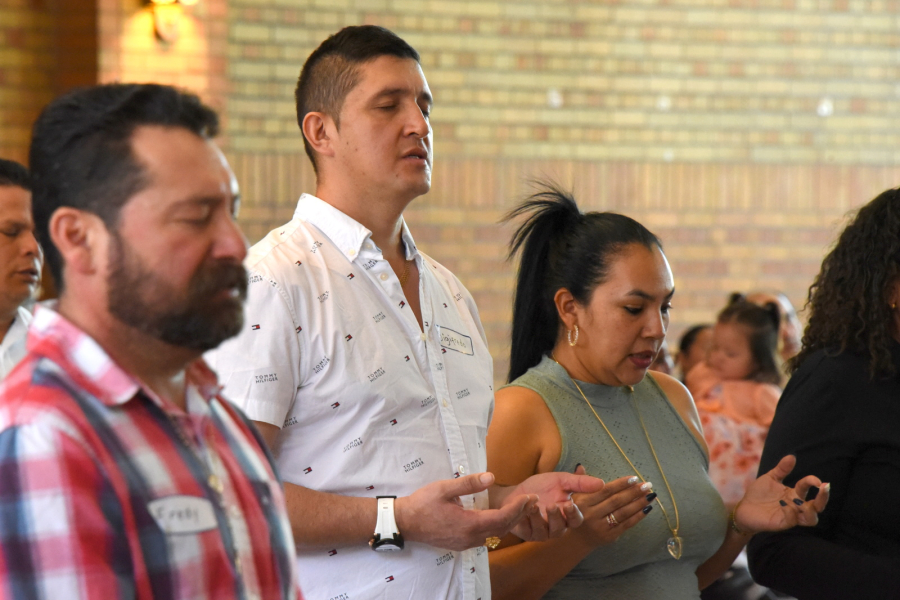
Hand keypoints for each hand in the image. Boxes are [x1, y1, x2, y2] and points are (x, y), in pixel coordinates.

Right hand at [395, 472, 538, 550]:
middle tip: (532, 501)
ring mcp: (466, 543)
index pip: (502, 518)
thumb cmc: (423, 503)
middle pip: (503, 528)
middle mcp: (471, 537)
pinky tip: (500, 518)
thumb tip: (491, 477)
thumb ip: (469, 483)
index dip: (518, 508)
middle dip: (519, 514)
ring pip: (495, 535)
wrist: (405, 523)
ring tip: (521, 508)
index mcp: (469, 524)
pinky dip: (498, 528)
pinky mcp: (461, 543)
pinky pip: (486, 538)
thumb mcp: (445, 489)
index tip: (529, 497)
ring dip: (510, 522)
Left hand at [499, 467, 605, 540]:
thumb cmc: (541, 486)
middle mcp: (557, 526)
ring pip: (546, 533)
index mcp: (567, 514)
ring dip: (540, 519)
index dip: (574, 514)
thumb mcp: (560, 480)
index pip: (576, 520)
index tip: (570, 504)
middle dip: (556, 517)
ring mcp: (542, 532)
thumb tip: (602, 483)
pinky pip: (530, 532)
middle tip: (551, 505)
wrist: (517, 491)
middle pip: (561, 529)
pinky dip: (528, 521)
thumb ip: (579, 482)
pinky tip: (525, 510)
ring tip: (534, 506)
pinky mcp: (528, 534)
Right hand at [568, 471, 653, 548]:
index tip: (634, 478)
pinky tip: (647, 509)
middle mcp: (592, 515)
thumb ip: (579, 482)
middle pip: (616, 501)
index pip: (605, 491)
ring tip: (650, 495)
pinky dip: (637, 516)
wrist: (575, 540)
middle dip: (633, 492)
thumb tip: (581, 466)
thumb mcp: (573, 497)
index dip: (621, 484)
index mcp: (583, 503)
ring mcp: (601, 527)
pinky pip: (626, 524)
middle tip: (647, 484)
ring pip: (623, 513)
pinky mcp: (609, 536)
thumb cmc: (576, 513)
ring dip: (639, 503)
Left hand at [734, 454, 830, 534]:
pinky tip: (783, 504)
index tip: (816, 479)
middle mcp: (796, 506)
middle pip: (818, 506)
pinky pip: (792, 521)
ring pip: (811, 519)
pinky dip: (790, 512)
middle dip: (823, 497)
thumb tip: (792, 456)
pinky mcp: (782, 523)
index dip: (813, 482)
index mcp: (794, 494)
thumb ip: (781, 469)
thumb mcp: (770, 478)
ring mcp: (790, 516)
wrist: (743, 508)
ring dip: (810, 510)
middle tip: (825, 487)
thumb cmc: (759, 494)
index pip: (808, 488)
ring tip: (802, 502)